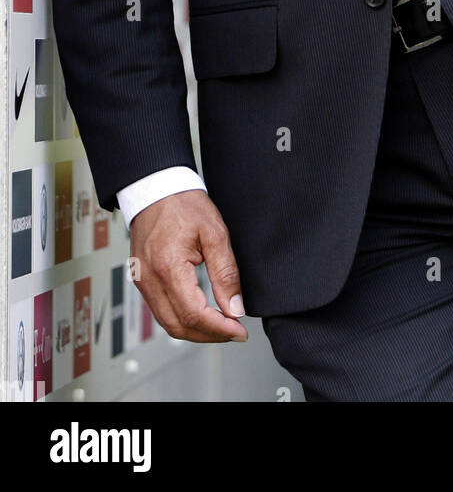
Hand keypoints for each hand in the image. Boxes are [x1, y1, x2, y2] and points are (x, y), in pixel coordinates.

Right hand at [129, 190, 247, 342]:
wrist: (156, 189)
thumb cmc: (183, 204)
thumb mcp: (215, 233)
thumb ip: (226, 273)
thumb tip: (234, 308)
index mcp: (167, 266)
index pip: (193, 314)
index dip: (219, 329)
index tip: (239, 331)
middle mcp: (149, 279)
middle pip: (178, 326)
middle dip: (209, 335)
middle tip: (234, 332)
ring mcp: (142, 281)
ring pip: (168, 323)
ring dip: (196, 331)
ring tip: (222, 326)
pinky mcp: (142, 280)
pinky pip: (161, 311)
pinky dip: (182, 319)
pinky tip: (201, 315)